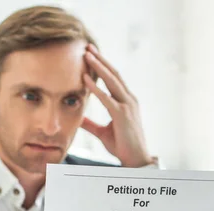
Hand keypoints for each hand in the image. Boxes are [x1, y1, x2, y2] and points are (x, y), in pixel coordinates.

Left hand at [81, 44, 153, 167]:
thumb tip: (77, 117)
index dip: (103, 66)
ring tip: (86, 55)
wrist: (135, 160)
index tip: (91, 54)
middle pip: (114, 74)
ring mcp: (128, 106)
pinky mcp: (122, 115)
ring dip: (98, 67)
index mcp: (127, 101)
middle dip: (101, 60)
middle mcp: (129, 100)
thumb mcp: (103, 132)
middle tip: (88, 47)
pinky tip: (85, 79)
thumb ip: (90, 124)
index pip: (114, 78)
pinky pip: (107, 98)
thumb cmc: (122, 146)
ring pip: (112, 81)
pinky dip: (95, 88)